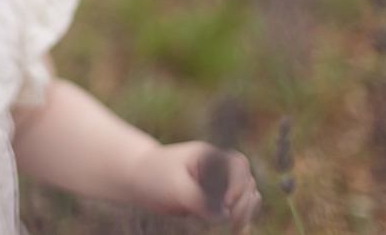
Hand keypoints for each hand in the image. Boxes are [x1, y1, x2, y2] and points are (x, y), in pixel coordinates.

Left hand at [139, 142, 260, 231]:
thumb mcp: (176, 186)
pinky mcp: (211, 199)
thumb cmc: (154, 175)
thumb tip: (224, 216)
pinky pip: (233, 207)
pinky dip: (240, 218)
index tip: (227, 203)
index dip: (239, 185)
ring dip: (246, 211)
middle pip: (246, 182)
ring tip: (238, 228)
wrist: (138, 178)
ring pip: (245, 195)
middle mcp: (216, 168)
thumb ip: (200, 199)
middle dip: (244, 203)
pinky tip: (240, 231)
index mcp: (209, 157)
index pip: (239, 166)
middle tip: (232, 222)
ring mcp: (215, 183)